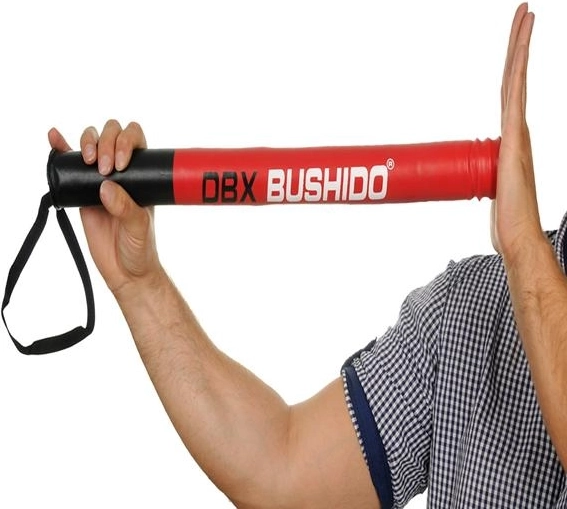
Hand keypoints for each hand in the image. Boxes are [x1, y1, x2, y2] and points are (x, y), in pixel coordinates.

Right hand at [48, 120, 162, 294]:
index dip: (125, 142)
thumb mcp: (139, 227)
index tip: (120, 164)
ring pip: (91, 144)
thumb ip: (125, 207)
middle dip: (105, 142)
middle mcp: (121, 173)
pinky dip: (61, 149)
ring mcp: (100, 181)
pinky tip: (55, 138)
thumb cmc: (140, 247)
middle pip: (111, 135)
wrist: (125, 270)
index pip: (135, 141)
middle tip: (104, 168)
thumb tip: (106, 186)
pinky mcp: (81, 192)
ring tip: (86, 161)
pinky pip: (69, 167)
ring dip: (86, 142)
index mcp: (141, 176)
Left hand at [490, 3, 544, 260]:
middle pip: (515, 77)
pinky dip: (519, 67)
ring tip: (524, 15)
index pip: (510, 92)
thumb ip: (479, 176)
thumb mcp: (487, 189)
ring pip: (516, 79)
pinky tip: (521, 46)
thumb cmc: (505, 218)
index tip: (516, 37)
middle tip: (524, 11)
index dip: (513, 64)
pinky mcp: (513, 140)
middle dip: (519, 43)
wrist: (516, 235)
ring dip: (520, 46)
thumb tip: (465, 179)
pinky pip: (514, 96)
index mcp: (510, 139)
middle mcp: (517, 130)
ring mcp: (518, 133)